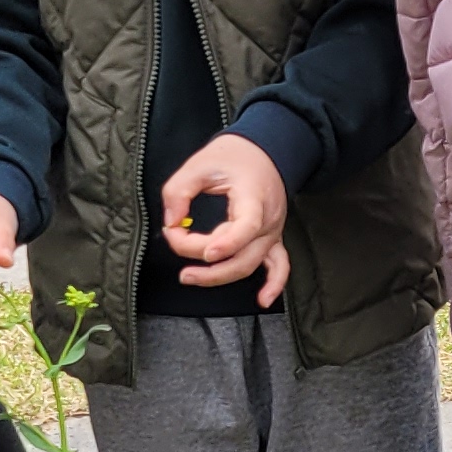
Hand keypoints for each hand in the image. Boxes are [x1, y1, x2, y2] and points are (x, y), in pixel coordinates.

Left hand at [157, 130, 291, 302]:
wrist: (265, 151)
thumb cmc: (234, 155)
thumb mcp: (199, 163)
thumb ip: (178, 191)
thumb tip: (172, 223)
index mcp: (253, 197)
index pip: (246, 226)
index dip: (226, 242)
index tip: (204, 251)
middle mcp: (268, 220)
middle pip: (242, 255)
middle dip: (207, 265)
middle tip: (179, 265)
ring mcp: (272, 232)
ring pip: (250, 264)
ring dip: (221, 276)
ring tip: (190, 276)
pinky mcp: (271, 238)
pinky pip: (279, 266)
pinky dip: (274, 285)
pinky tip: (262, 300)